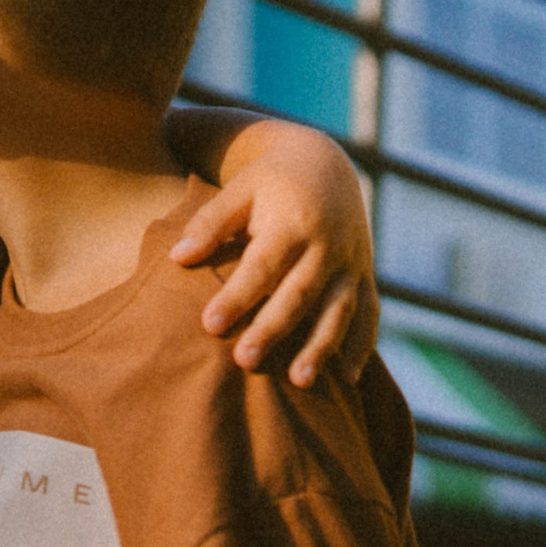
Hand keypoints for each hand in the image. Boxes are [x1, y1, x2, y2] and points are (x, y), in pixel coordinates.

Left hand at [173, 123, 375, 384]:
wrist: (325, 164)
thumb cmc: (270, 182)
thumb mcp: (240, 189)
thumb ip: (210, 223)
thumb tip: (177, 258)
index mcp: (292, 222)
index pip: (263, 266)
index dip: (238, 296)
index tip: (210, 324)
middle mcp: (326, 246)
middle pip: (299, 294)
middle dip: (273, 329)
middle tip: (244, 361)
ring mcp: (350, 263)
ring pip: (338, 310)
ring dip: (321, 347)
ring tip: (299, 381)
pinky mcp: (364, 276)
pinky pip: (368, 314)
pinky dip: (361, 345)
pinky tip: (347, 380)